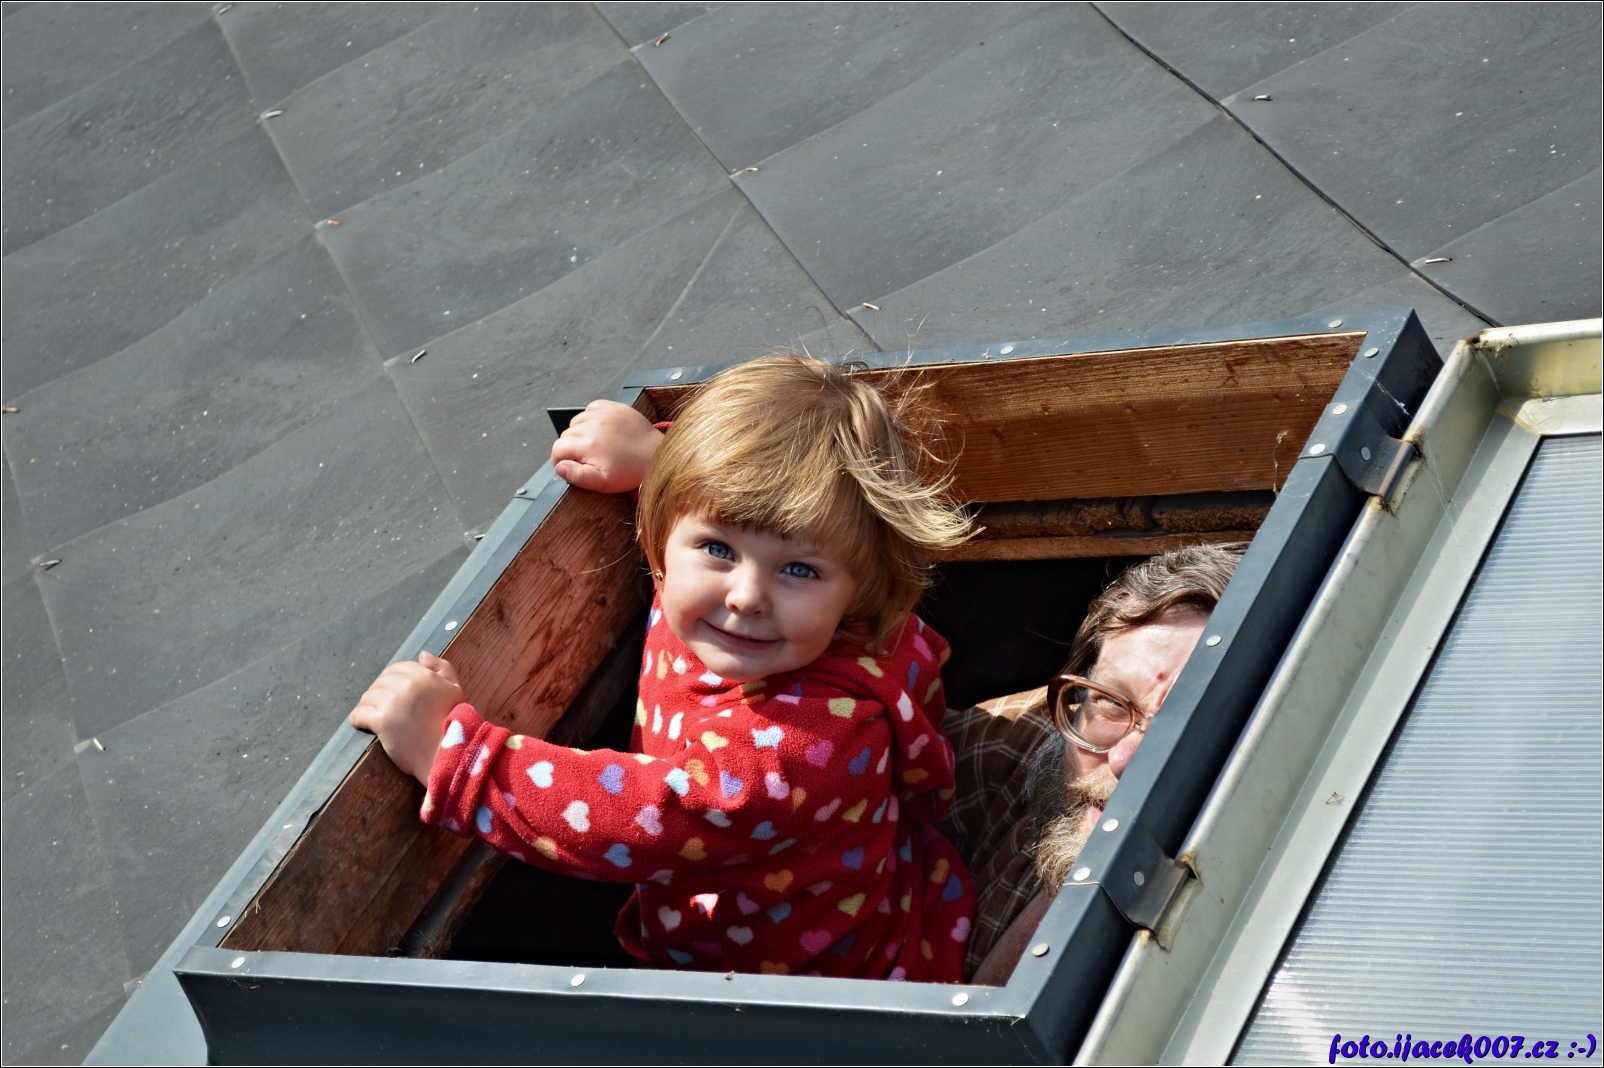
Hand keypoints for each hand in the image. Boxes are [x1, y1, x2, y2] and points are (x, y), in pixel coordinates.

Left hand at [349, 651, 465, 784]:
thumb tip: (422, 654)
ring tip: (376, 719)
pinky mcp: (381, 721)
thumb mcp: (455, 690)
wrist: (444, 754)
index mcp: (424, 676)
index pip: (398, 669)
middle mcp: (407, 685)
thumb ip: (442, 667)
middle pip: (380, 682)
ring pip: (367, 697)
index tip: (395, 695)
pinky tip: (364, 725)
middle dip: (381, 694)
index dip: (394, 681)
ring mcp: (392, 702)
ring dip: (369, 707)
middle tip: (386, 710)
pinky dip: (358, 720)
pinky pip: (358, 714)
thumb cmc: (450, 723)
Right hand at [550, 400, 662, 493]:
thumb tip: (559, 466)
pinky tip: (602, 431)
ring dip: (580, 433)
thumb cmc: (628, 472)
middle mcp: (592, 424)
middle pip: (565, 435)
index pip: (558, 449)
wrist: (654, 456)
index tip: (573, 466)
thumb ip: (578, 476)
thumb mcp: (603, 482)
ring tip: (596, 445)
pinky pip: (589, 409)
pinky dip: (591, 419)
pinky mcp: (611, 406)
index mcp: (588, 444)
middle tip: (589, 458)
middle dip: (572, 448)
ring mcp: (603, 412)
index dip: (561, 460)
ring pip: (576, 422)